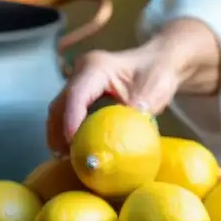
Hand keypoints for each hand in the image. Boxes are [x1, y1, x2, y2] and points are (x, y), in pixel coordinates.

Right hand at [46, 18, 220, 154]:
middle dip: (59, 132)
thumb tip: (122, 136)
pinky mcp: (82, 92)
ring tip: (69, 158)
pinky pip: (67, 112)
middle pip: (60, 105)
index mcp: (96, 67)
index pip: (75, 96)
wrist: (160, 62)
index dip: (71, 121)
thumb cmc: (158, 73)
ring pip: (59, 110)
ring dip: (60, 134)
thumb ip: (138, 111)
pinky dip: (67, 130)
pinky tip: (74, 149)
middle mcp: (82, 72)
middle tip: (68, 158)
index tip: (73, 145)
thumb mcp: (153, 92)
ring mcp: (80, 81)